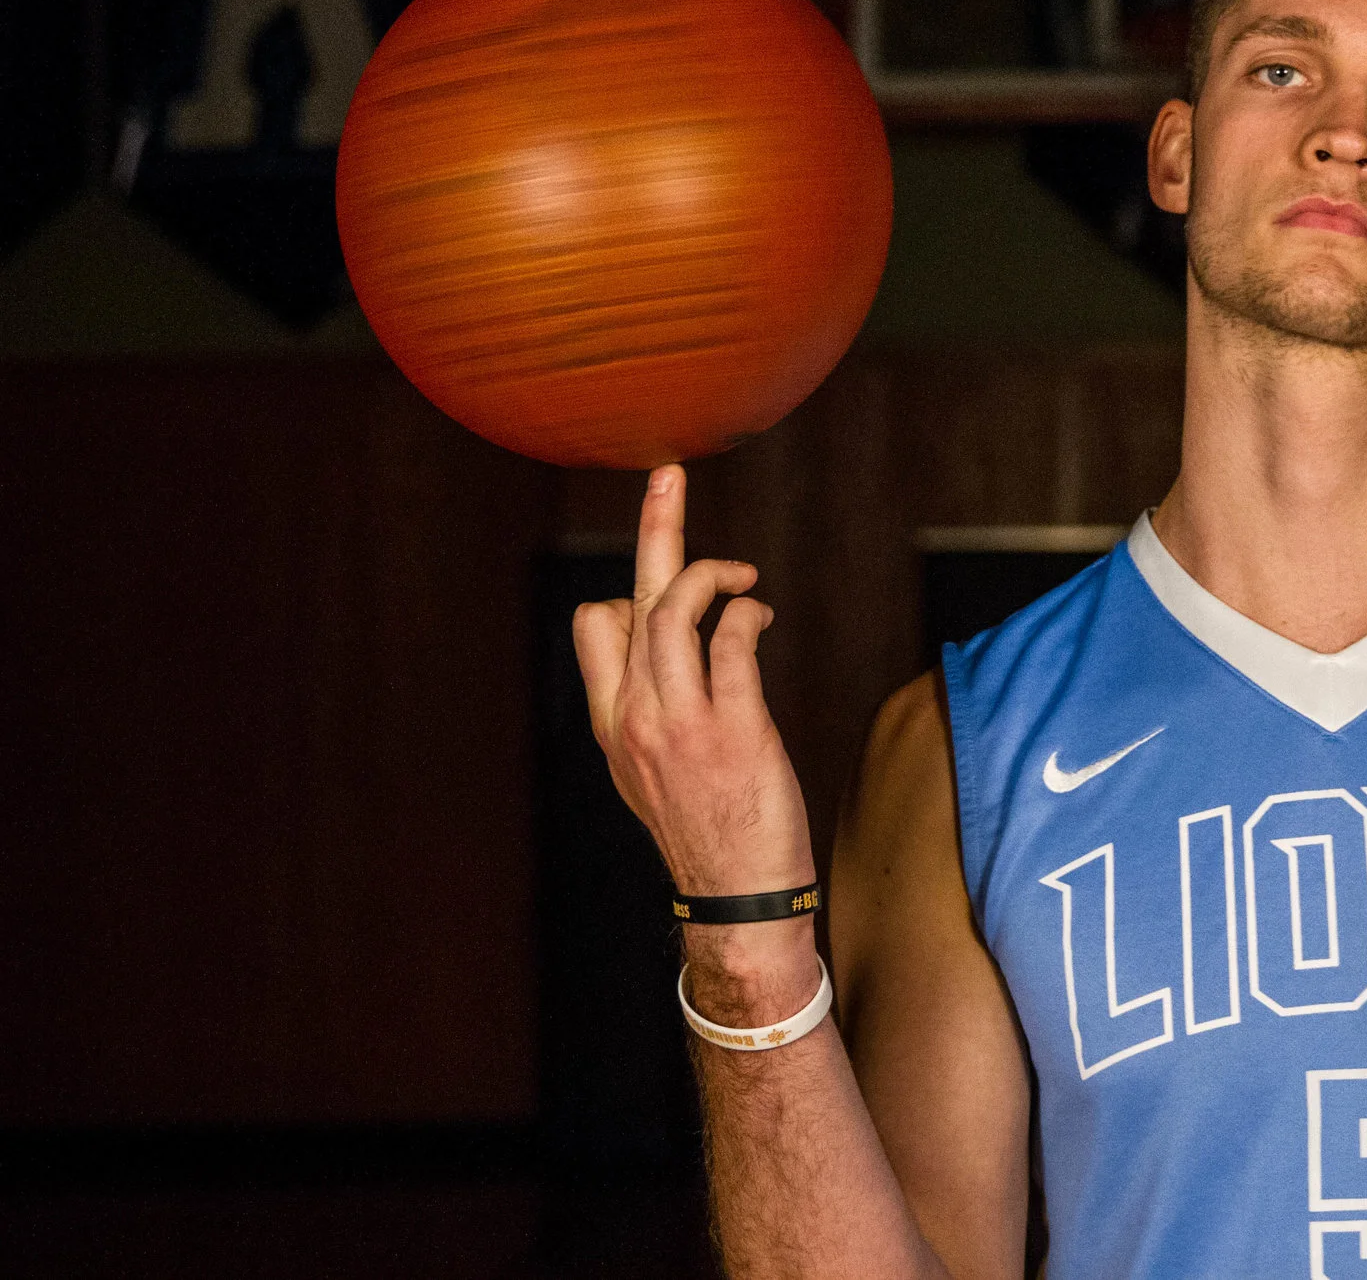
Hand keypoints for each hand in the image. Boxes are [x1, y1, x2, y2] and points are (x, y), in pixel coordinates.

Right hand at [573, 465, 815, 904]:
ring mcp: (681, 722)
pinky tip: (762, 614)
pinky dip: (748, 613)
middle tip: (670, 473)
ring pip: (674, 611)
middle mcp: (636, 717)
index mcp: (612, 724)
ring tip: (741, 574)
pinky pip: (732, 642)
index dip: (630, 590)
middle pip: (631, 599)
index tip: (669, 586)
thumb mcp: (652, 772)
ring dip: (712, 573)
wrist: (736, 901)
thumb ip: (651, 711)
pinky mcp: (733, 729)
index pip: (595, 624)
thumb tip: (672, 655)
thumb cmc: (708, 832)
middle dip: (654, 527)